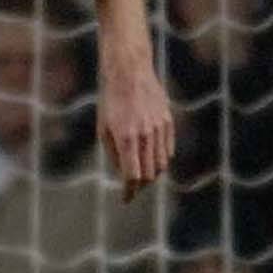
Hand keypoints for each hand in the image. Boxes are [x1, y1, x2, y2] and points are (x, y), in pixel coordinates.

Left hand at [100, 52, 175, 200]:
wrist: (128, 73)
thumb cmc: (110, 101)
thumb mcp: (103, 128)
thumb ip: (115, 153)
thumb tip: (124, 174)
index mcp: (126, 138)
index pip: (132, 176)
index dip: (129, 191)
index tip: (125, 199)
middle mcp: (145, 135)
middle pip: (149, 173)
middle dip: (140, 185)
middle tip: (132, 189)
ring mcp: (160, 128)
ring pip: (161, 164)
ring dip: (151, 174)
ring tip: (140, 176)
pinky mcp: (168, 121)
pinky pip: (168, 150)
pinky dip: (161, 160)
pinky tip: (151, 161)